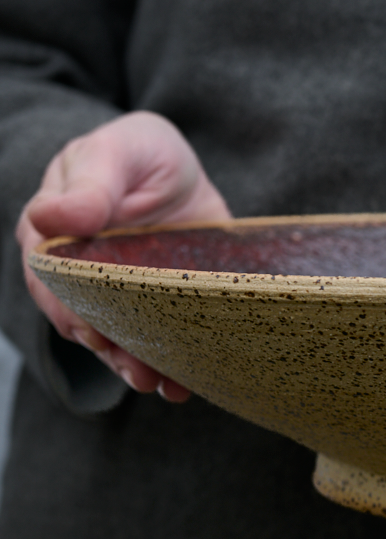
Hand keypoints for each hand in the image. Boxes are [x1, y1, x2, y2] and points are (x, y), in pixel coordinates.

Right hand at [16, 111, 230, 401]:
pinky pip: (156, 344)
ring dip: (135, 367)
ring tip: (158, 385)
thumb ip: (91, 183)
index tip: (90, 331)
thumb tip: (50, 216)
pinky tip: (183, 386)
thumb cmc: (140, 155)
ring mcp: (119, 298)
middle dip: (109, 350)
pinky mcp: (157, 310)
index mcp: (55, 236)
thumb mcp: (118, 152)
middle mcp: (82, 276)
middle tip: (137, 372)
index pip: (51, 279)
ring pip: (117, 340)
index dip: (69, 308)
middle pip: (84, 320)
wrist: (181, 172)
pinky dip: (169, 367)